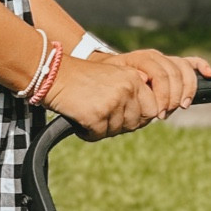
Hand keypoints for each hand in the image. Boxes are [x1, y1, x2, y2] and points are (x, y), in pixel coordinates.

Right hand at [44, 53, 158, 136]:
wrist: (54, 75)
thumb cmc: (83, 79)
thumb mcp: (115, 76)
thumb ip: (135, 91)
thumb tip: (155, 112)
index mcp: (135, 78)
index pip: (152, 109)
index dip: (139, 117)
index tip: (124, 116)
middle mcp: (127, 89)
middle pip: (136, 123)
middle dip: (120, 124)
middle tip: (102, 116)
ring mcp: (113, 103)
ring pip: (118, 130)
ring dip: (103, 128)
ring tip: (88, 114)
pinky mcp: (97, 116)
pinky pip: (99, 134)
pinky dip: (88, 132)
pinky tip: (80, 120)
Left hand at [110, 46, 210, 117]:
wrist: (107, 71)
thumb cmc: (110, 81)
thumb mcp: (114, 83)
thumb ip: (128, 83)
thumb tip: (143, 82)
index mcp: (141, 58)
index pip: (161, 75)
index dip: (163, 96)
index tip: (159, 114)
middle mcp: (155, 56)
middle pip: (175, 73)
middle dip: (174, 97)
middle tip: (166, 114)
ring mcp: (164, 59)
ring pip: (185, 70)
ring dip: (187, 89)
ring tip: (181, 106)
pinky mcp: (172, 64)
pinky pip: (191, 62)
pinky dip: (201, 66)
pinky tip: (209, 74)